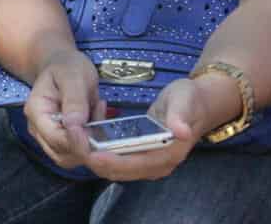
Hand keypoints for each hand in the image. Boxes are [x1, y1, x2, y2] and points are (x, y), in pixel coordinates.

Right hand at [22, 49, 103, 168]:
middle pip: (62, 155)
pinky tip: (96, 116)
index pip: (55, 138)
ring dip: (91, 144)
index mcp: (37, 112)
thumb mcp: (73, 76)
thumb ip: (74, 100)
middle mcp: (39, 129)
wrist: (62, 65)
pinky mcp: (63, 140)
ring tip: (96, 112)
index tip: (98, 137)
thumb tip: (75, 125)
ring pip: (72, 158)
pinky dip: (92, 140)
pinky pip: (80, 152)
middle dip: (86, 147)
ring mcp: (50, 137)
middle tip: (100, 118)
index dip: (78, 143)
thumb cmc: (66, 67)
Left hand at [79, 78, 206, 182]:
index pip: (137, 165)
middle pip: (122, 171)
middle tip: (74, 143)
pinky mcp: (141, 157)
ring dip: (95, 158)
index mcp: (169, 154)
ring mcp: (149, 163)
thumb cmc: (190, 100)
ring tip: (75, 140)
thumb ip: (180, 116)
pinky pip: (117, 160)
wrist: (196, 104)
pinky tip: (86, 138)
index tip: (92, 154)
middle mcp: (158, 165)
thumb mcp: (185, 101)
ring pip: (116, 168)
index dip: (114, 161)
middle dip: (97, 160)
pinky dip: (100, 153)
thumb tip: (180, 131)